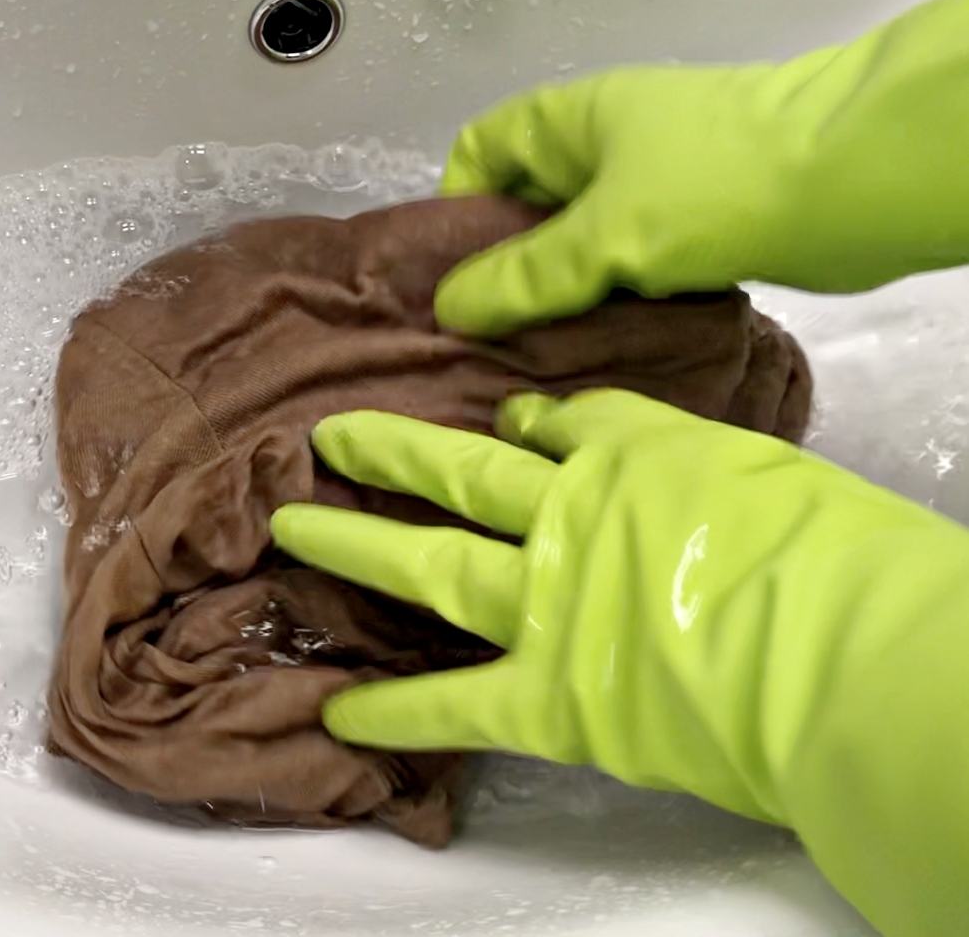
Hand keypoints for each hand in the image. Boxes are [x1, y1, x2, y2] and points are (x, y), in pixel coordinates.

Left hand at [270, 392, 968, 936]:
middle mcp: (570, 519)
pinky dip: (394, 710)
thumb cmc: (833, 555)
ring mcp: (547, 603)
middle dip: (394, 453)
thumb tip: (657, 467)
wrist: (840, 650)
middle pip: (463, 476)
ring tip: (293, 526)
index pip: (564, 426)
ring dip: (357, 544)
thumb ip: (690, 461)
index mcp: (634, 458)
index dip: (525, 424)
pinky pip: (453, 703)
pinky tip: (339, 711)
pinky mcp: (547, 695)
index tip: (501, 422)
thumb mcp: (764, 474)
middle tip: (330, 437)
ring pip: (432, 564)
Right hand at [435, 0, 968, 334]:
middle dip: (504, 270)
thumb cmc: (714, 186)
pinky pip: (629, 269)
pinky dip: (612, 305)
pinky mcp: (695, 227)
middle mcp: (605, 147)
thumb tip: (450, 310)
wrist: (857, 180)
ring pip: (581, 246)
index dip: (455, 210)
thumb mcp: (602, 235)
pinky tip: (598, 355)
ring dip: (561, 297)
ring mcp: (654, 186)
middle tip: (482, 341)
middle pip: (528, 208)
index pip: (481, 151)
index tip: (448, 281)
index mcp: (570, 120)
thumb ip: (523, 277)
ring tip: (532, 362)